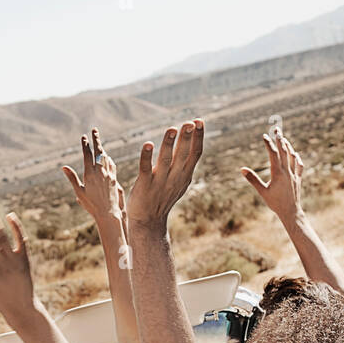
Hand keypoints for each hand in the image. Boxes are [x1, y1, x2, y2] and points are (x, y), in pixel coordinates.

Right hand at [62, 128, 124, 229]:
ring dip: (102, 148)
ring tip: (99, 142)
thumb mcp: (79, 192)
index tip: (83, 137)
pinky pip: (112, 164)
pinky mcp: (114, 178)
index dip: (85, 145)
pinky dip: (108, 158)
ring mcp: (109, 174)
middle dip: (96, 139)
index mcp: (90, 174)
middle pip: (99, 151)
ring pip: (106, 157)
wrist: (108, 213)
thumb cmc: (91, 205)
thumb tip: (64, 167)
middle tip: (94, 130)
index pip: (87, 155)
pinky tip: (107, 157)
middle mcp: (101, 172)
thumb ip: (72, 178)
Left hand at [126, 120, 203, 234]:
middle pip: (183, 155)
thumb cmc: (162, 198)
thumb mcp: (179, 181)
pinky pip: (145, 169)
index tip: (199, 121)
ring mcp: (159, 181)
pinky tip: (148, 144)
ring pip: (165, 160)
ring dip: (169, 144)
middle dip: (186, 138)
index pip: (195, 154)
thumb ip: (185, 164)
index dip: (198, 137)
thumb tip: (194, 143)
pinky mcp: (144, 185)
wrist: (148, 221)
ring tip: (172, 129)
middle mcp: (174, 177)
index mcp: (184, 175)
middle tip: (189, 122)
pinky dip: (146, 157)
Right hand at [241, 126, 304, 223]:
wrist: (291, 212)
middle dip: (280, 139)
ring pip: (292, 156)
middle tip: (276, 129)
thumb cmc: (275, 203)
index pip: (273, 154)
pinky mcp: (298, 179)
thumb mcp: (262, 191)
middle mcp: (287, 172)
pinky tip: (295, 154)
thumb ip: (252, 179)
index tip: (264, 136)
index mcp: (278, 173)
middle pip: (284, 151)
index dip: (269, 144)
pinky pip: (299, 165)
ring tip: (284, 139)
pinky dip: (296, 158)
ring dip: (287, 146)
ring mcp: (294, 175)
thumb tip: (242, 169)